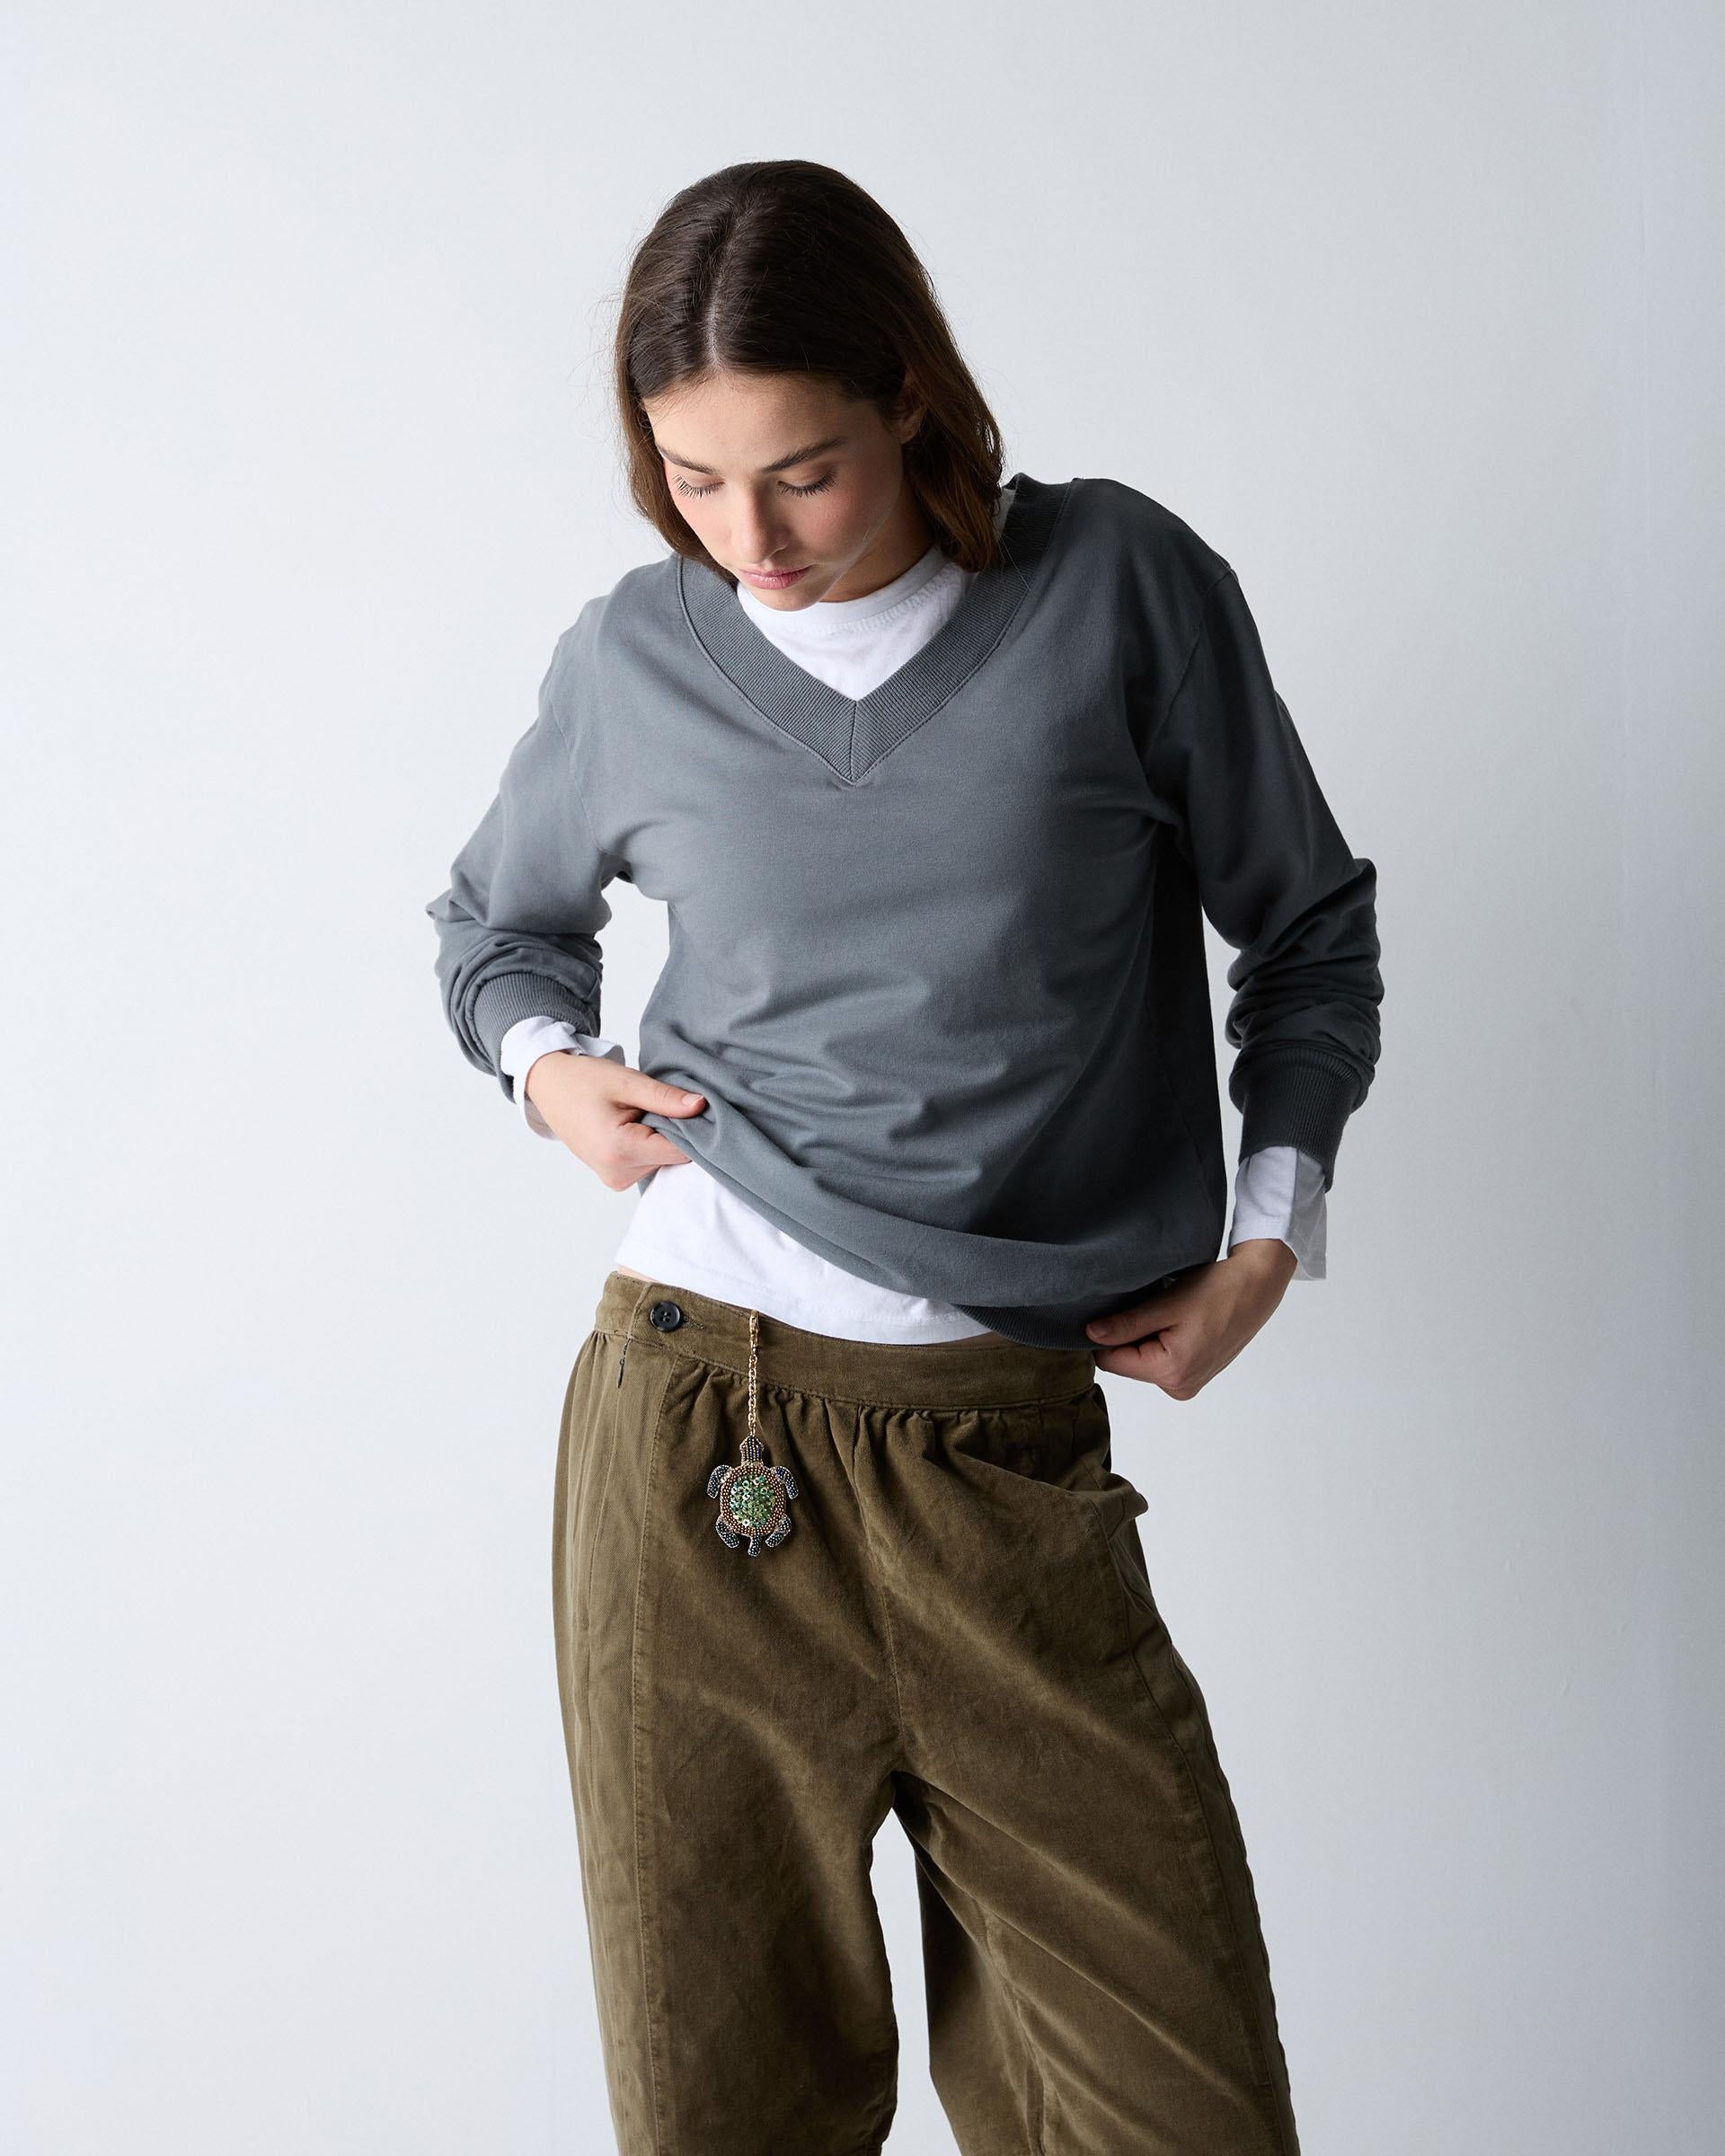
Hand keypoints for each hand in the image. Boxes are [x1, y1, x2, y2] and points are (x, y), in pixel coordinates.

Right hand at [523, 1051, 707, 1189]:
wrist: (549, 1087)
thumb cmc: (582, 1081)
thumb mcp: (626, 1082)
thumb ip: (665, 1098)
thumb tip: (702, 1106)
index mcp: (619, 1151)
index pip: (680, 1151)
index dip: (691, 1127)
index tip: (690, 1106)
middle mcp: (617, 1174)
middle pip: (672, 1157)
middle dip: (674, 1131)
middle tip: (656, 1103)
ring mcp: (615, 1179)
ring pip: (662, 1161)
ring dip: (660, 1138)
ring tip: (639, 1113)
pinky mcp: (615, 1178)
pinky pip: (648, 1163)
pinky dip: (649, 1144)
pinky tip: (634, 1124)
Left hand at [1083, 1240, 1297, 1393]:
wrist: (1257, 1287)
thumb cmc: (1217, 1292)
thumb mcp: (1166, 1305)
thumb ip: (1126, 1325)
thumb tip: (1091, 1335)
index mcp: (1171, 1372)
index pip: (1112, 1361)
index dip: (1105, 1336)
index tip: (1114, 1310)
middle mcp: (1179, 1386)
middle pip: (1129, 1363)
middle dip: (1129, 1335)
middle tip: (1148, 1307)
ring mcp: (1189, 1383)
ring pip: (1144, 1361)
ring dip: (1147, 1337)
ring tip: (1166, 1312)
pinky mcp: (1196, 1374)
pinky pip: (1163, 1360)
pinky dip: (1162, 1341)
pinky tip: (1177, 1320)